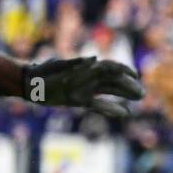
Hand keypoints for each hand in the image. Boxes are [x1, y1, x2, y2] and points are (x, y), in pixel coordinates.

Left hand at [22, 57, 144, 118]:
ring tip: (138, 98)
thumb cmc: (45, 72)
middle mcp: (90, 78)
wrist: (30, 83)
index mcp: (87, 68)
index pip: (111, 68)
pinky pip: (100, 104)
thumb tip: (95, 59)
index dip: (125, 71)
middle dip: (129, 86)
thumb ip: (78, 64)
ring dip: (124, 95)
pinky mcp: (81, 99)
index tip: (135, 76)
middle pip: (114, 80)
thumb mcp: (60, 66)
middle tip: (142, 94)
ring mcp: (87, 88)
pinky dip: (112, 108)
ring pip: (110, 91)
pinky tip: (124, 112)